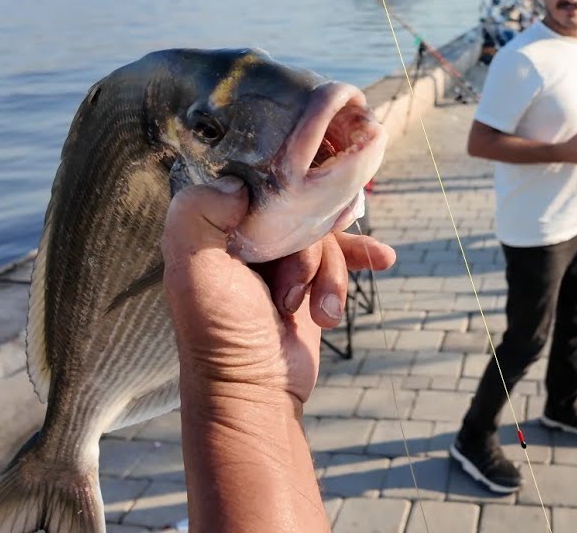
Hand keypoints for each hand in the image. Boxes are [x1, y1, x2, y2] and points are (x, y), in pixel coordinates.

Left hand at [161, 178, 395, 404]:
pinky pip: (343, 254)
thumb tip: (239, 183)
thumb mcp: (194, 267)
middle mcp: (245, 239)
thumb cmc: (219, 333)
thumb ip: (198, 212)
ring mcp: (281, 261)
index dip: (281, 190)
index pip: (253, 182)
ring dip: (330, 275)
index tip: (300, 205)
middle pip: (298, 209)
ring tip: (318, 313)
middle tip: (291, 296)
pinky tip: (382, 259)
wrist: (256, 393)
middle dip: (309, 252)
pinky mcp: (310, 282)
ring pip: (324, 236)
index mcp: (212, 228)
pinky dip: (361, 256)